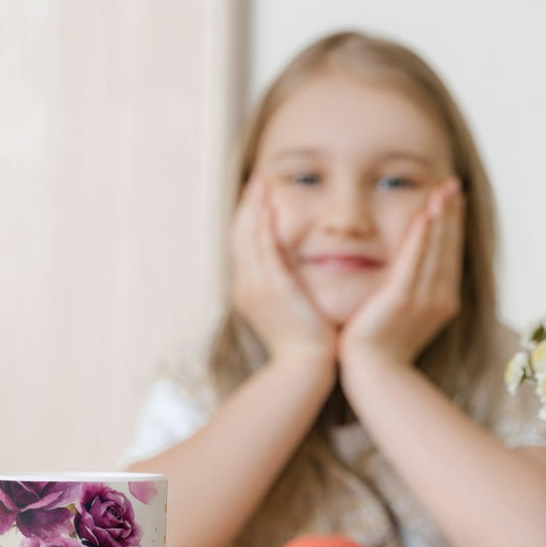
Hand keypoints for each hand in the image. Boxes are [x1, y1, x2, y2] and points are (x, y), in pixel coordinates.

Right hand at [230, 177, 337, 364]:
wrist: (304, 366)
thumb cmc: (305, 343)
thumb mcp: (291, 309)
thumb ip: (289, 287)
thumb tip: (297, 274)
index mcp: (248, 290)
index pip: (244, 245)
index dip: (248, 218)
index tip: (257, 197)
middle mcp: (246, 285)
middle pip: (240, 235)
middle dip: (248, 206)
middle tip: (257, 180)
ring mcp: (256, 287)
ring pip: (248, 237)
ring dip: (255, 207)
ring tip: (262, 183)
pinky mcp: (272, 288)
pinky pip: (264, 249)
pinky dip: (264, 226)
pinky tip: (270, 206)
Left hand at [339, 177, 464, 369]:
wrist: (373, 375)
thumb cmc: (380, 349)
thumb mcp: (400, 315)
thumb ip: (406, 291)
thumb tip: (405, 275)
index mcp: (442, 301)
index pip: (449, 254)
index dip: (452, 225)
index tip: (452, 200)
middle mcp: (439, 298)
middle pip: (448, 246)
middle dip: (451, 213)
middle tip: (453, 183)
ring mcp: (424, 299)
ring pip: (436, 249)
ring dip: (441, 216)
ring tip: (443, 189)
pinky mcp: (402, 299)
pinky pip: (415, 261)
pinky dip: (422, 237)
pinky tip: (425, 214)